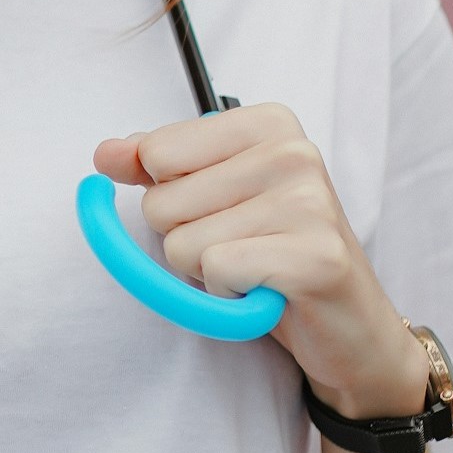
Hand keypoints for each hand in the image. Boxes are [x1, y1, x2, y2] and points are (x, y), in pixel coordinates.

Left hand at [93, 103, 429, 417]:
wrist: (348, 327)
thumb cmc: (273, 253)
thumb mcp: (209, 196)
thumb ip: (155, 167)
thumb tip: (104, 154)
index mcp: (267, 124)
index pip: (156, 151)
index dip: (168, 194)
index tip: (217, 209)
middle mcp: (293, 152)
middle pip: (161, 202)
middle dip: (185, 237)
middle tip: (241, 247)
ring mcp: (308, 201)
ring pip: (181, 243)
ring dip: (207, 271)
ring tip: (255, 268)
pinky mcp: (314, 256)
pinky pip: (215, 272)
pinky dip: (227, 294)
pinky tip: (265, 290)